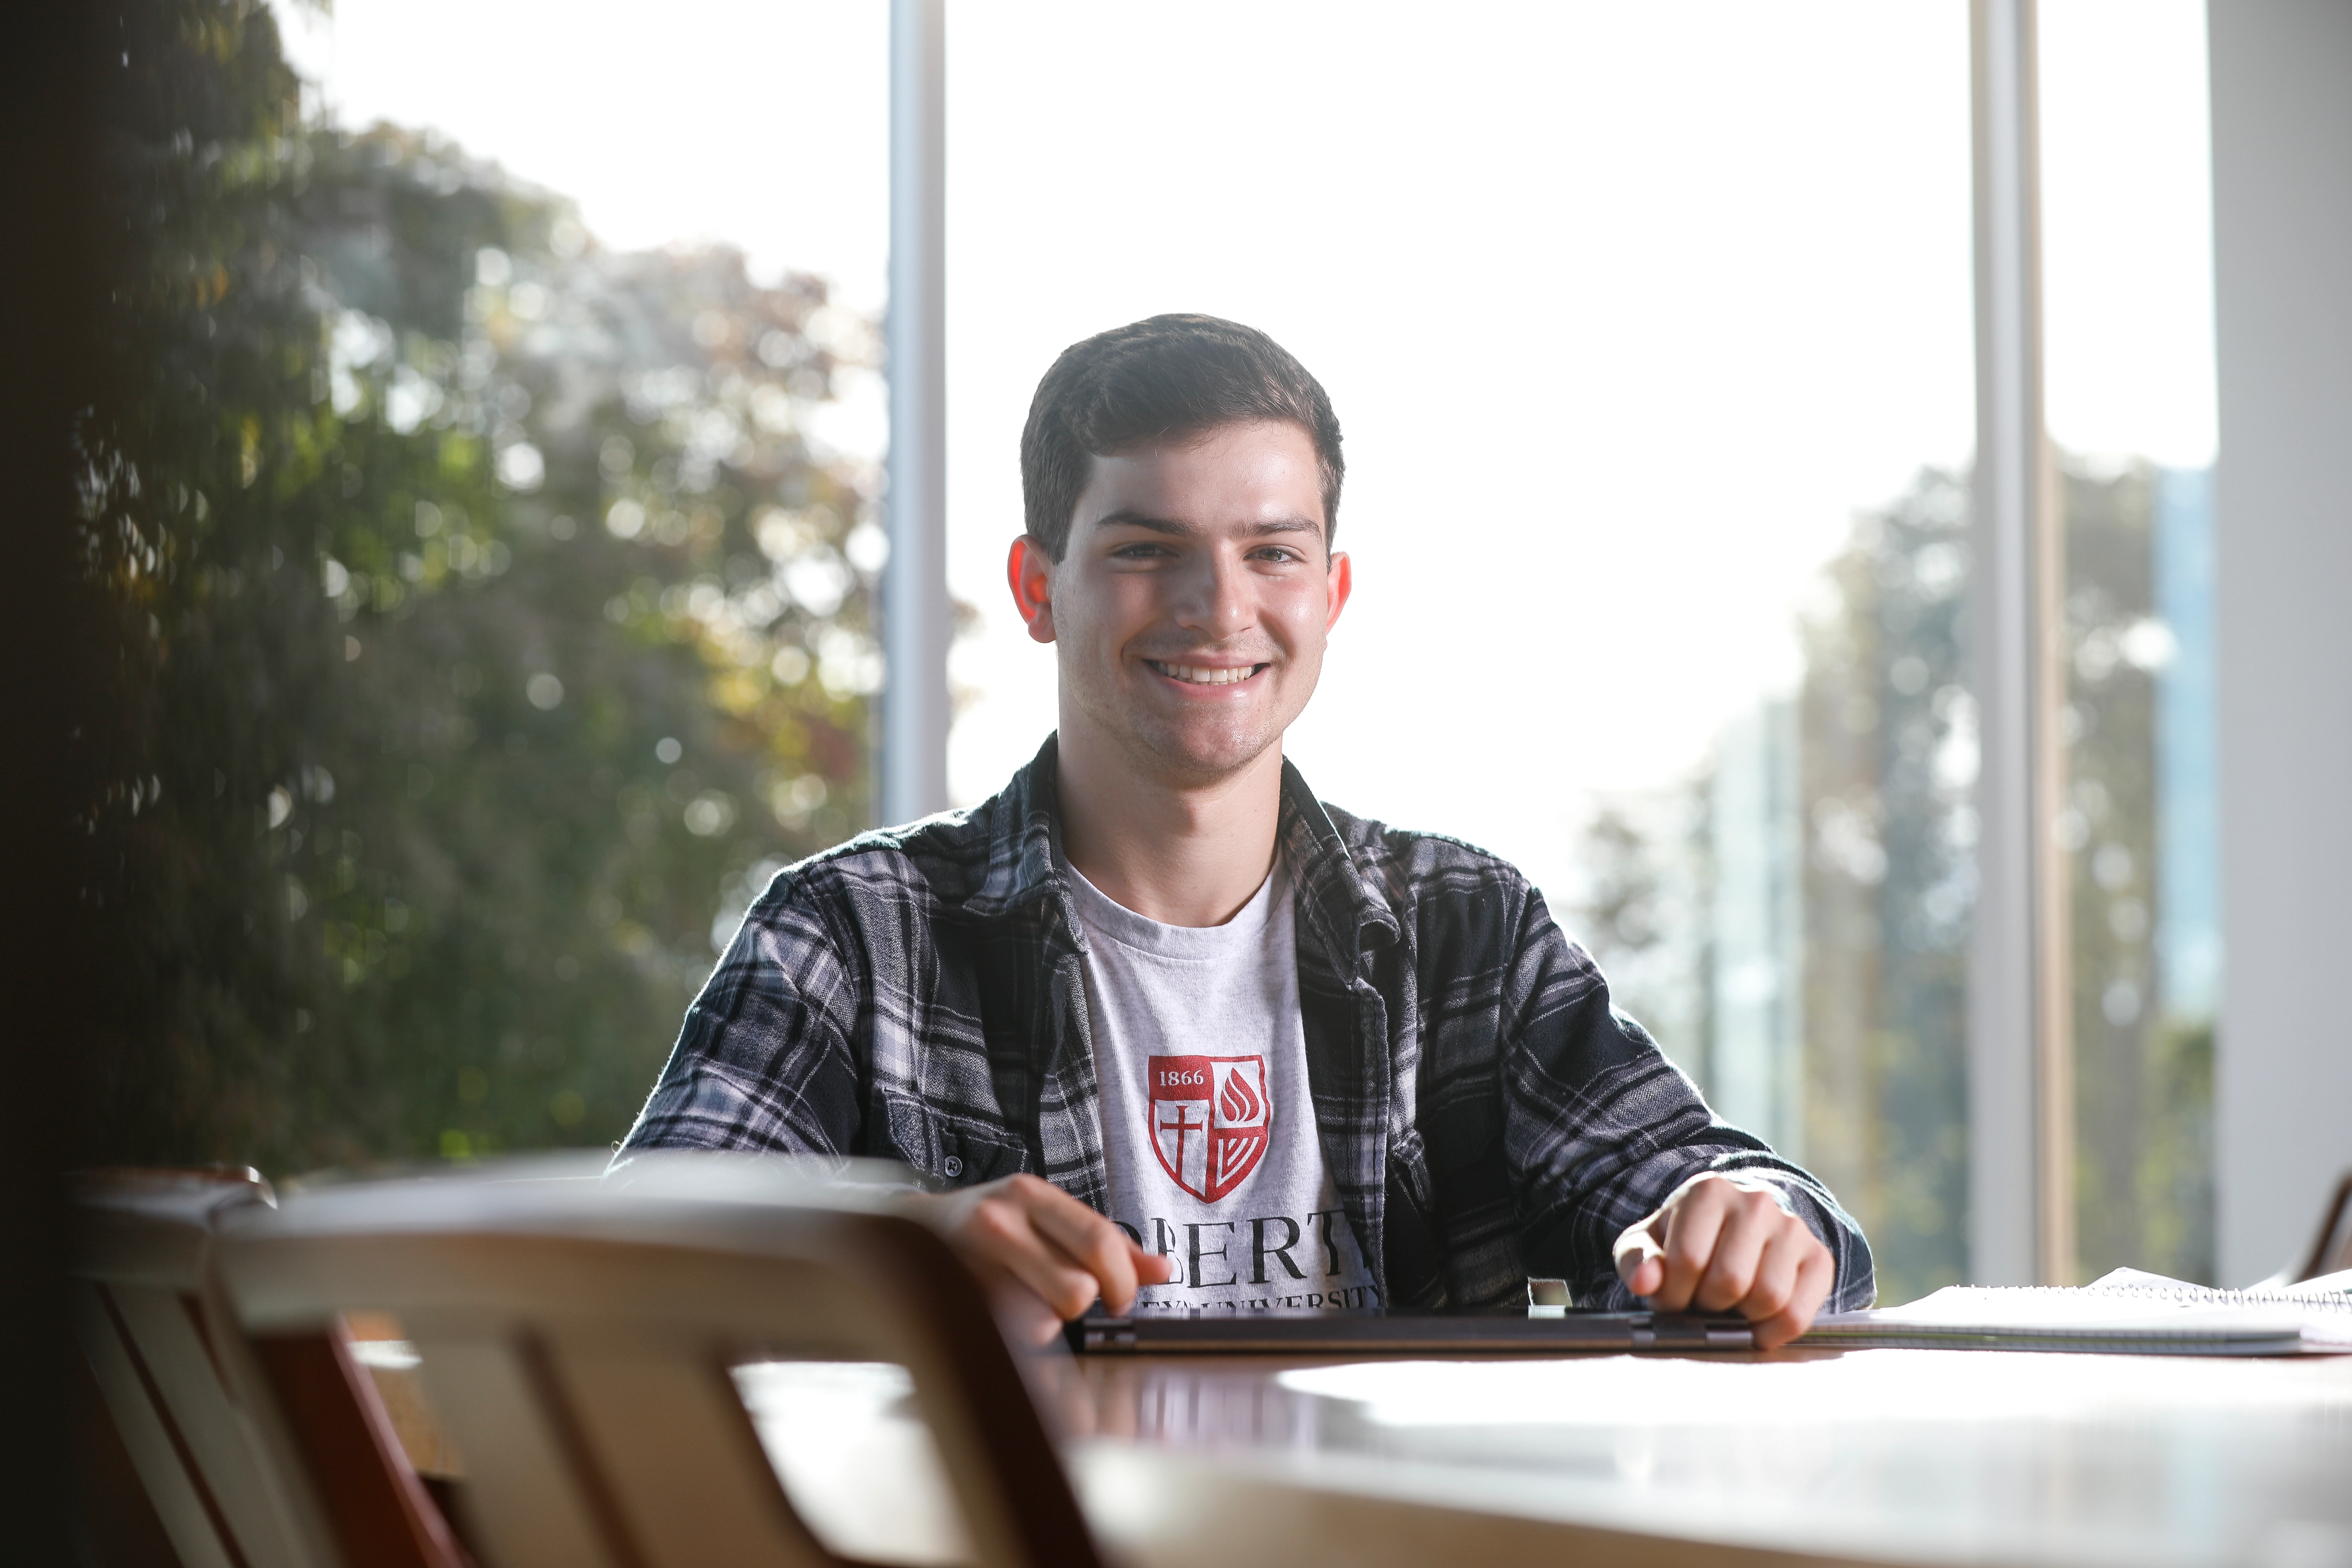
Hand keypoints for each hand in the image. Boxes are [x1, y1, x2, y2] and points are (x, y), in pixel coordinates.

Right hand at [909, 1174, 1174, 1346]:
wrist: (900, 1235)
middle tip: (1081, 1304)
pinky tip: (1002, 1317)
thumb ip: (1104, 1243)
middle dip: (1088, 1305)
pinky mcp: (951, 1300)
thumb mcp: (1044, 1219)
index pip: (1101, 1241)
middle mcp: (999, 1222)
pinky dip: (1015, 1338)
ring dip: (1047, 1324)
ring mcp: (971, 1263)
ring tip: (1029, 1304)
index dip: (1124, 1280)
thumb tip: (1163, 1269)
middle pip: (1078, 1289)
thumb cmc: (985, 1230)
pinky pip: (1007, 1338)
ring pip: (1044, 1322)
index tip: (1122, 1298)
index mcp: (1030, 1195)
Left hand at [1612, 1172, 1833, 1349]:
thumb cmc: (1685, 1239)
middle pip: (1731, 1281)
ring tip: (1727, 1306)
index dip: (1674, 1294)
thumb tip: (1646, 1282)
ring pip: (1769, 1298)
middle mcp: (1757, 1202)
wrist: (1734, 1228)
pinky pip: (1798, 1314)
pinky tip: (1754, 1325)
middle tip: (1700, 1303)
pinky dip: (1773, 1333)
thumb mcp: (1648, 1243)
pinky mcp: (1819, 1258)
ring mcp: (1793, 1228)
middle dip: (1707, 1306)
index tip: (1671, 1297)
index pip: (1689, 1259)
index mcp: (1709, 1191)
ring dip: (1741, 1318)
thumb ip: (1637, 1259)